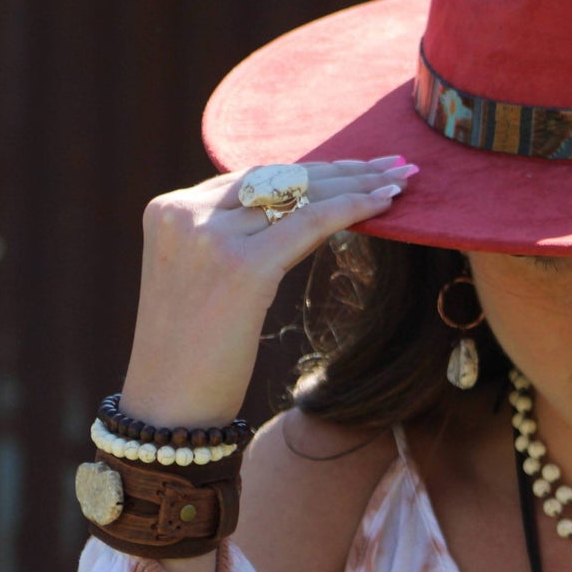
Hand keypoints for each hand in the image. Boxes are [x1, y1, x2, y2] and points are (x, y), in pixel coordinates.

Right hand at [119, 157, 417, 427]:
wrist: (169, 408)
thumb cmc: (193, 355)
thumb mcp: (207, 280)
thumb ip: (238, 239)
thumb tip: (308, 213)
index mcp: (169, 210)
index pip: (254, 178)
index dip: (312, 170)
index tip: (357, 166)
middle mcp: (185, 213)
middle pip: (280, 177)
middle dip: (343, 169)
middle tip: (392, 163)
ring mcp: (209, 236)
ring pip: (300, 194)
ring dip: (358, 184)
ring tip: (402, 180)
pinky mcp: (242, 266)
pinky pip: (311, 222)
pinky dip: (353, 208)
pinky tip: (385, 204)